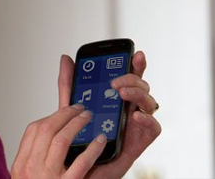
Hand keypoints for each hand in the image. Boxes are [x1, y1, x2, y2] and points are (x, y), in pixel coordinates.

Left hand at [62, 51, 160, 178]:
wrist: (78, 168)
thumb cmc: (79, 138)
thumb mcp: (70, 107)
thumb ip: (70, 84)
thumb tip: (66, 59)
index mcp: (115, 99)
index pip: (130, 77)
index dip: (135, 64)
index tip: (134, 53)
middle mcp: (128, 109)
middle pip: (141, 87)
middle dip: (132, 78)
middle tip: (115, 82)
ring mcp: (136, 124)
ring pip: (150, 103)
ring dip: (138, 94)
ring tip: (121, 93)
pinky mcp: (140, 141)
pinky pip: (154, 127)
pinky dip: (147, 119)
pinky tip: (134, 115)